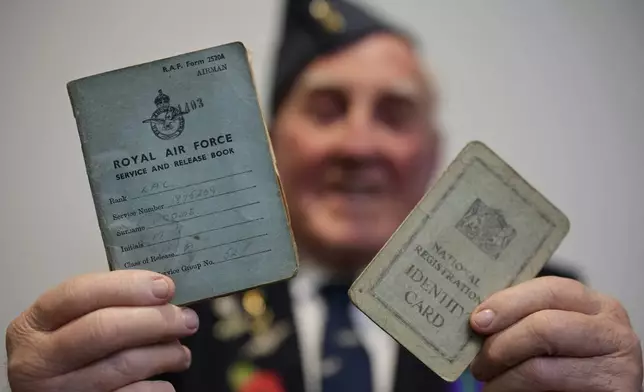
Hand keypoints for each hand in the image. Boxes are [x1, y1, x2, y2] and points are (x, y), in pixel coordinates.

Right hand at [6, 270, 198, 391]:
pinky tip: (165, 381)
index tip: (165, 287)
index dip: (127, 287)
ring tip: (181, 352)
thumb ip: (104, 305)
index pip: (80, 294)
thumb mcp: (66, 325)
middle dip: (154, 321)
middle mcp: (38, 360)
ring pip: (122, 365)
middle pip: (104, 330)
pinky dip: (156, 388)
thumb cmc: (62, 356)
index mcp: (34, 325)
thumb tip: (161, 294)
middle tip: (186, 319)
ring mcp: (58, 391)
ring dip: (164, 355)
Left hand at [469, 276, 642, 390]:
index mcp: (594, 305)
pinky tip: (503, 390)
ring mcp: (620, 361)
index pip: (549, 289)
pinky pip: (549, 382)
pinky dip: (514, 388)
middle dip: (501, 342)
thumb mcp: (548, 338)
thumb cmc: (566, 373)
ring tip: (488, 381)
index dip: (508, 302)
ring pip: (542, 360)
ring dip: (504, 372)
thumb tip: (481, 317)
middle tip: (478, 361)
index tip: (477, 319)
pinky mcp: (616, 389)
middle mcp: (612, 328)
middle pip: (545, 322)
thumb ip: (525, 321)